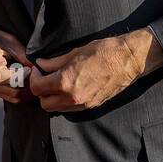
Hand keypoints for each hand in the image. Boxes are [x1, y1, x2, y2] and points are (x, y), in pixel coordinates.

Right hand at [0, 23, 34, 103]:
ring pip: (11, 97)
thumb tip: (35, 64)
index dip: (26, 76)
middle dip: (29, 86)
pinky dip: (17, 92)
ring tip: (32, 80)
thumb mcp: (1, 37)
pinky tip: (22, 83)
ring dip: (25, 91)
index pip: (13, 79)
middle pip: (15, 91)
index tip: (33, 68)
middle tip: (37, 76)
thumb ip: (19, 52)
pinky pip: (5, 96)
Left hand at [29, 29, 162, 111]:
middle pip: (44, 104)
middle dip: (41, 92)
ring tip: (56, 84)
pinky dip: (64, 102)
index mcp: (65, 82)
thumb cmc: (103, 52)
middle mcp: (72, 97)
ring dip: (52, 99)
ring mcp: (82, 104)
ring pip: (56, 109)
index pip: (37, 88)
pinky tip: (68, 88)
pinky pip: (70, 109)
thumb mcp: (74, 53)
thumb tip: (41, 64)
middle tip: (44, 78)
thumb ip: (55, 62)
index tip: (37, 70)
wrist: (128, 60)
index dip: (34, 78)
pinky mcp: (91, 106)